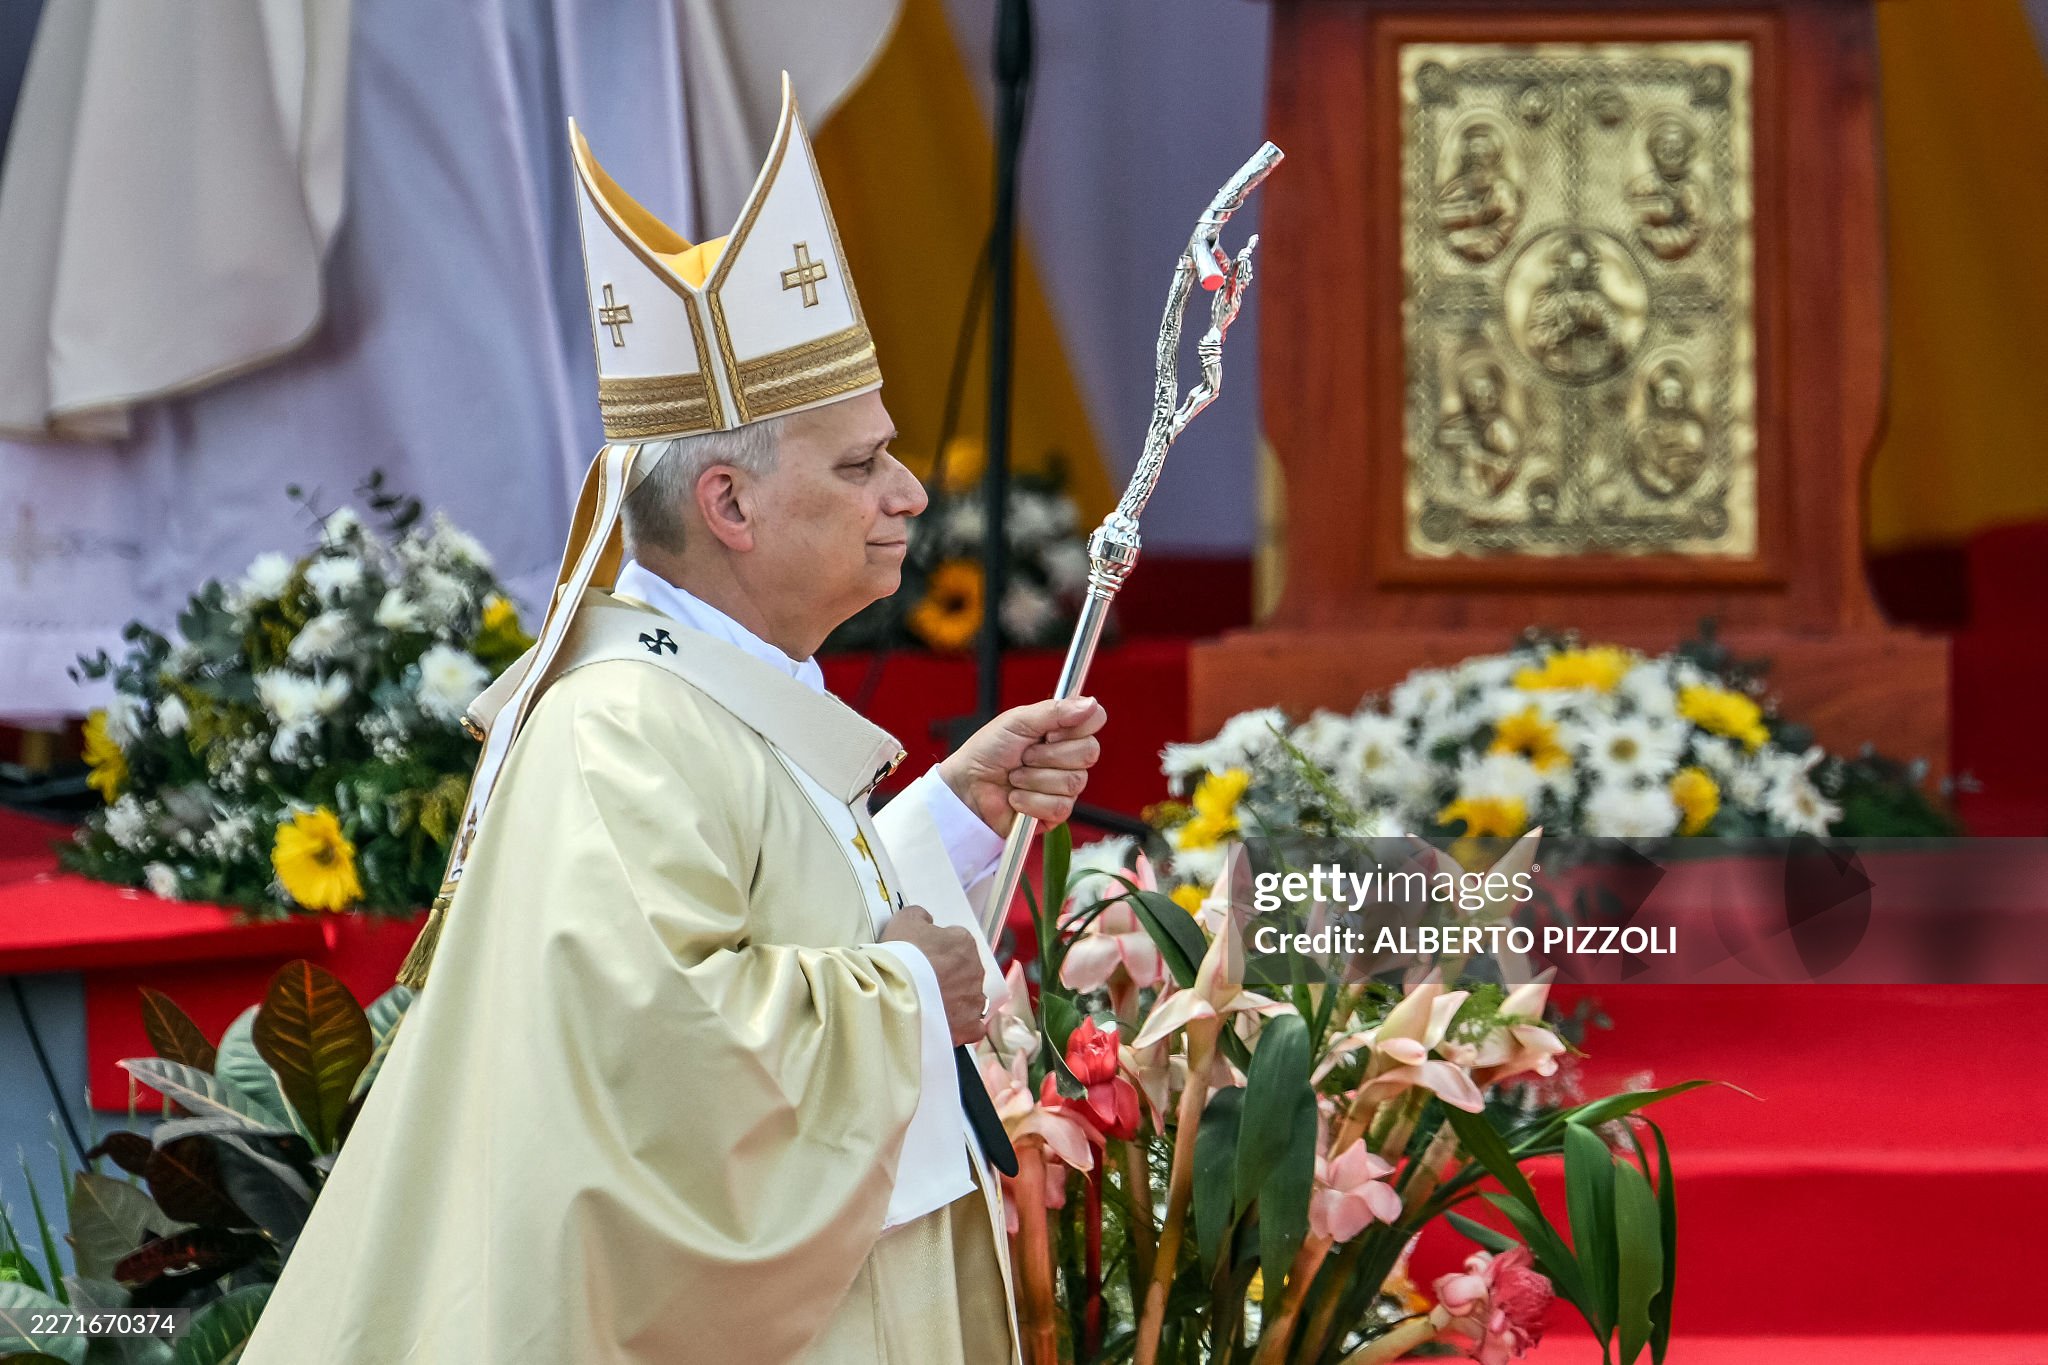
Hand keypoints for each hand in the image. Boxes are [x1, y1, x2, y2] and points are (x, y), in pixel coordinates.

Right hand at [879, 906, 986, 1044]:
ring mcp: (974, 1000)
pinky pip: (973, 1026)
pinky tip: (948, 1025)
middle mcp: (976, 970)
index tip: (923, 955)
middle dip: (950, 973)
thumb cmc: (900, 953)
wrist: (893, 994)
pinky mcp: (968, 1027)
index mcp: (964, 943)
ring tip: (933, 1005)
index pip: (956, 940)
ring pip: (970, 997)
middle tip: (925, 981)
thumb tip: (928, 920)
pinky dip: (964, 1026)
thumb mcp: (904, 920)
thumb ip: (920, 916)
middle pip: (964, 969)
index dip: (938, 947)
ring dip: (957, 999)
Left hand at [938, 697, 1108, 836]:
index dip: (1075, 726)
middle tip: (1024, 755)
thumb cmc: (988, 750)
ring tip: (1015, 777)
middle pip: (1089, 752)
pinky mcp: (1056, 812)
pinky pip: (1061, 806)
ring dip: (1035, 778)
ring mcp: (1065, 786)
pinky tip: (1016, 797)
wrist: (966, 787)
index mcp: (1062, 729)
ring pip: (1073, 782)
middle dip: (1049, 755)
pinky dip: (1031, 801)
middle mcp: (1069, 756)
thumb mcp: (1017, 721)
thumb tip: (1090, 703)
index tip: (1049, 731)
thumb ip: (1054, 711)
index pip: (1095, 719)